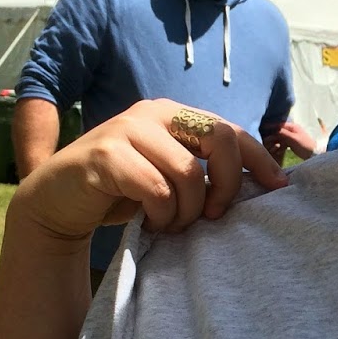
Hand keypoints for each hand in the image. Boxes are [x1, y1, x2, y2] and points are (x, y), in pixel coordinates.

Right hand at [11, 99, 287, 244]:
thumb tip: (259, 185)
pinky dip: (163, 215)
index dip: (260, 158)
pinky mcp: (106, 155)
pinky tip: (153, 224)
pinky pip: (157, 190)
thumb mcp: (169, 178)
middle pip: (219, 140)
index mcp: (174, 115)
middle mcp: (153, 113)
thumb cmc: (122, 194)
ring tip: (174, 225)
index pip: (230, 129)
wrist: (57, 204)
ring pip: (189, 172)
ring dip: (189, 210)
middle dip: (228, 184)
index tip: (279, 187)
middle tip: (215, 216)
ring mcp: (127, 130)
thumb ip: (202, 171)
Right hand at [263, 118, 316, 162]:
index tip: (262, 128)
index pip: (279, 125)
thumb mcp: (294, 139)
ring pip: (280, 139)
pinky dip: (279, 148)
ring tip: (269, 148)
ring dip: (274, 143)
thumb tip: (274, 130)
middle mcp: (292, 131)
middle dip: (271, 137)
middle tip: (264, 141)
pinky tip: (276, 152)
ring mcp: (292, 137)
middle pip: (278, 132)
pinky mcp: (292, 144)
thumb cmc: (305, 145)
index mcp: (293, 127)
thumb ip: (284, 133)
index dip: (271, 126)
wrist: (315, 154)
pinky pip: (283, 144)